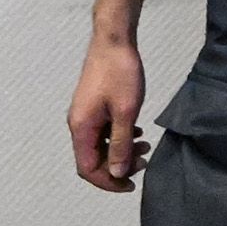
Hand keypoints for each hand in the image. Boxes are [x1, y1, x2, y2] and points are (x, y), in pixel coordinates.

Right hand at [69, 37, 146, 191]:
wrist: (114, 41)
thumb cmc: (121, 73)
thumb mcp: (126, 111)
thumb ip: (121, 143)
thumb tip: (118, 171)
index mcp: (82, 129)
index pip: (88, 168)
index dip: (108, 181)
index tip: (130, 184)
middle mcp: (79, 125)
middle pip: (94, 158)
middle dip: (118, 164)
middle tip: (145, 160)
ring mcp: (86, 115)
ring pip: (101, 145)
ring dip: (122, 150)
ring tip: (147, 146)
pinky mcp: (95, 106)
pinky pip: (105, 131)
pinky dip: (120, 136)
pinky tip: (138, 132)